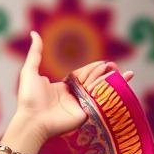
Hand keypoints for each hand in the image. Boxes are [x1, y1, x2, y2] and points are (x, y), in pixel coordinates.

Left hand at [14, 31, 134, 143]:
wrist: (31, 120)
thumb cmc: (29, 98)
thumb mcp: (30, 71)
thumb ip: (36, 53)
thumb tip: (34, 33)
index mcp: (62, 87)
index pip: (83, 75)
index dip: (94, 69)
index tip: (105, 64)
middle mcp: (73, 96)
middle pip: (94, 82)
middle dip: (105, 74)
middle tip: (114, 66)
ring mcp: (80, 106)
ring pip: (99, 91)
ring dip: (113, 82)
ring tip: (125, 73)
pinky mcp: (86, 115)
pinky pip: (101, 103)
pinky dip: (113, 94)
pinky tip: (124, 85)